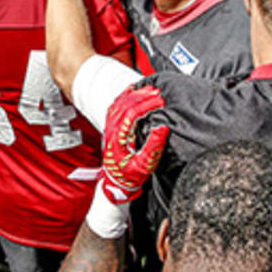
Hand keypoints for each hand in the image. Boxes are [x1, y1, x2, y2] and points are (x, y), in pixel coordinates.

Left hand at [100, 86, 170, 204]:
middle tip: (157, 92)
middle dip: (143, 96)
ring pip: (120, 103)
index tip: (160, 101)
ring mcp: (109, 127)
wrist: (116, 182)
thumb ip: (154, 146)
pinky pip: (116, 106)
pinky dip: (125, 96)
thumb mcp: (145, 164)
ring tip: (149, 89)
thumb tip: (162, 128)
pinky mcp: (111, 127)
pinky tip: (133, 91)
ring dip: (135, 94)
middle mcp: (111, 130)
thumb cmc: (129, 175)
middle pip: (125, 105)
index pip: (132, 113)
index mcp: (118, 137)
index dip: (147, 105)